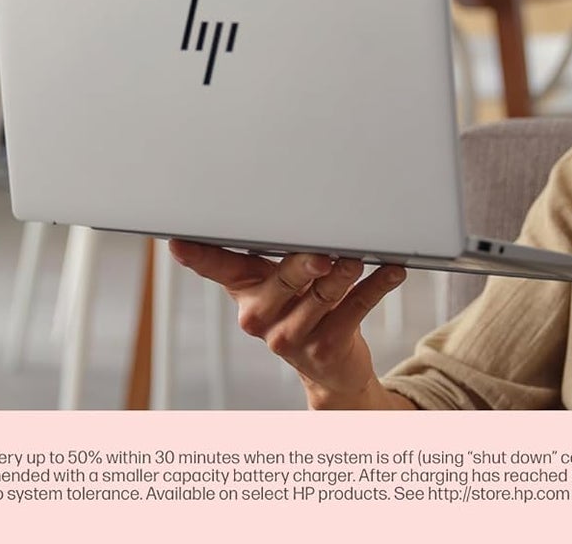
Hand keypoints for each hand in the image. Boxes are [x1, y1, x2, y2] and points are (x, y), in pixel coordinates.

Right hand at [169, 241, 406, 407]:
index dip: (198, 255)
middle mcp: (260, 315)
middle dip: (303, 262)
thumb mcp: (283, 280)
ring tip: (360, 256)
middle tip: (321, 251)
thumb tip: (295, 202)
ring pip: (321, 295)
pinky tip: (392, 271)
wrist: (331, 368)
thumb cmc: (305, 307)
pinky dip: (377, 287)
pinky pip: (354, 310)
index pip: (217, 267)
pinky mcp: (324, 349)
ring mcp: (290, 336)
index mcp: (247, 290)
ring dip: (345, 273)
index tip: (178, 241)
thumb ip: (282, 247)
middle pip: (282, 279)